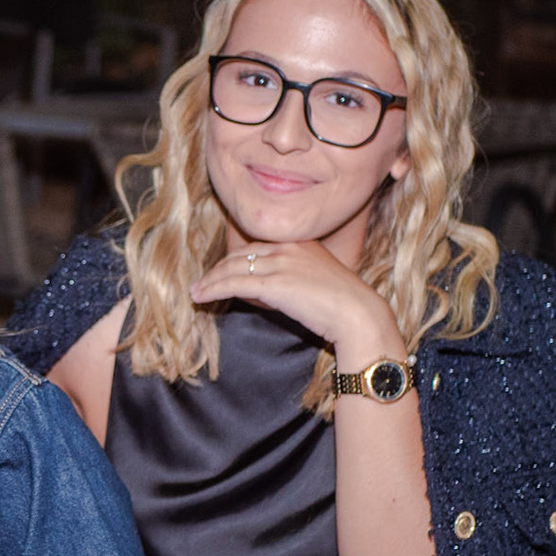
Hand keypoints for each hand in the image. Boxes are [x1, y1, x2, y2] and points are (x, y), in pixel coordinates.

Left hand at [189, 241, 401, 359]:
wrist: (358, 314)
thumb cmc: (344, 305)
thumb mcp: (317, 280)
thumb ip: (293, 277)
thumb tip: (270, 291)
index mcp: (300, 242)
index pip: (256, 247)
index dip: (234, 260)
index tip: (221, 271)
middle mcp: (288, 247)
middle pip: (240, 255)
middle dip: (218, 269)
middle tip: (202, 281)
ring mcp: (281, 264)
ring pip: (233, 268)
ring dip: (210, 280)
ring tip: (196, 291)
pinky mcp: (274, 284)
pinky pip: (234, 284)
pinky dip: (213, 289)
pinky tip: (202, 297)